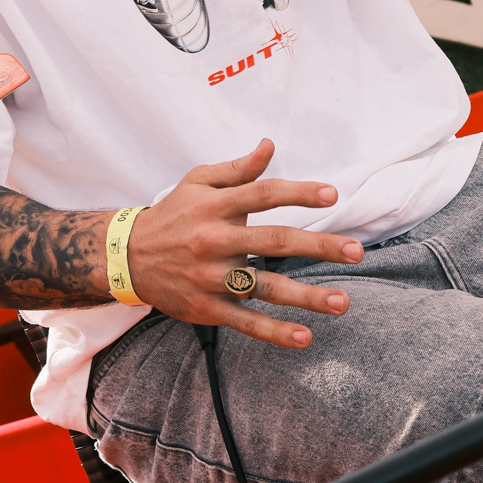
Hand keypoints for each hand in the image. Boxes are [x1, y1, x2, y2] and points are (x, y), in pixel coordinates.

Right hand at [126, 140, 362, 348]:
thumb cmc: (172, 214)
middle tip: (355, 251)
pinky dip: (274, 331)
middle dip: (318, 245)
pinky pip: (244, 321)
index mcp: (215, 206)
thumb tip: (269, 146)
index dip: (298, 192)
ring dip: (306, 297)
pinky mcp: (206, 308)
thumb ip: (237, 170)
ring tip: (342, 302)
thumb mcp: (197, 182)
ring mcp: (210, 277)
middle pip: (273, 241)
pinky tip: (304, 336)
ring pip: (264, 287)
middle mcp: (214, 240)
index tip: (333, 194)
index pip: (263, 194)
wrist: (127, 256)